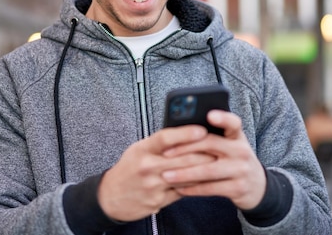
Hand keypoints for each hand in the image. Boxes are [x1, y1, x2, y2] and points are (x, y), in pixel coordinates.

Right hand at [98, 125, 213, 221]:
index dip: (185, 133)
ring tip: (219, 163)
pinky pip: (183, 192)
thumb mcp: (139, 149)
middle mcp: (147, 166)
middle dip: (205, 153)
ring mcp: (153, 185)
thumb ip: (160, 143)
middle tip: (221, 148)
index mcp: (142, 149)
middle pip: (182, 158)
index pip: (165, 137)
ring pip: (186, 176)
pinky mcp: (158, 201)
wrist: (110, 196)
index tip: (202, 129)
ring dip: (205, 170)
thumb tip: (186, 133)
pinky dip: (196, 185)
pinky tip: (207, 180)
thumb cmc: (130, 168)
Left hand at [160, 110, 266, 209]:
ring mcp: (241, 170)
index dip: (223, 118)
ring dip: (184, 174)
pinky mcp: (238, 188)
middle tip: (165, 153)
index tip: (209, 114)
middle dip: (185, 148)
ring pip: (208, 170)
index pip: (233, 122)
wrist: (256, 186)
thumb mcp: (229, 144)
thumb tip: (179, 130)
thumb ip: (212, 137)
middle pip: (211, 144)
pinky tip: (178, 188)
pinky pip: (210, 188)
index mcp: (237, 135)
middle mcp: (241, 150)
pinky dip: (192, 189)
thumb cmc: (232, 159)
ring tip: (165, 175)